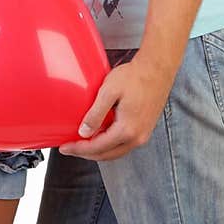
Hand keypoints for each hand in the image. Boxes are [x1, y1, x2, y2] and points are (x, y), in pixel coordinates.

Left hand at [58, 56, 174, 160]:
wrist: (157, 68)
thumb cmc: (135, 76)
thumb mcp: (109, 92)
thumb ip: (95, 114)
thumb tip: (84, 132)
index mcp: (127, 130)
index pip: (97, 147)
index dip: (78, 149)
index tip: (65, 147)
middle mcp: (137, 137)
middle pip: (106, 155)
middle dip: (86, 153)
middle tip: (70, 148)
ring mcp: (143, 134)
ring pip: (116, 152)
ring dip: (98, 150)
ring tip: (82, 144)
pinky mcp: (145, 129)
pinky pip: (124, 145)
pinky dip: (109, 145)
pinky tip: (100, 136)